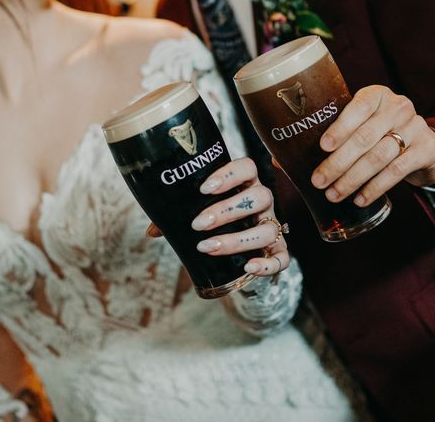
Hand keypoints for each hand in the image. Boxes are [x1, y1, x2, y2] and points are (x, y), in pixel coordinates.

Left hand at [146, 157, 289, 276]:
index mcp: (245, 184)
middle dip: (227, 211)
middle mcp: (263, 201)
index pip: (247, 167)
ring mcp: (272, 225)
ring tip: (208, 248)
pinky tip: (248, 267)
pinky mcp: (277, 250)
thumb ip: (176, 217)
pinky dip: (268, 264)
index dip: (229, 175)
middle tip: (198, 224)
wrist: (233, 249)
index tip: (204, 188)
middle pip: (258, 197)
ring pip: (267, 229)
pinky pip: (282, 258)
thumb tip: (152, 231)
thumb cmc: (213, 221)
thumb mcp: (195, 212)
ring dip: (237, 239)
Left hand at [311, 85, 434, 207]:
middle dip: (338, 162)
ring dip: (353, 178)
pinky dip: (375, 187)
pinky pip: (397, 171)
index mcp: (377, 95)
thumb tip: (286, 159)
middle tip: (319, 181)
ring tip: (334, 194)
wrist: (424, 145)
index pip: (358, 108)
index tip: (323, 147)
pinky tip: (360, 199)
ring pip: (379, 156)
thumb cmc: (381, 133)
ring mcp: (415, 127)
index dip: (340, 128)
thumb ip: (337, 133)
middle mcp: (398, 107)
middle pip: (365, 137)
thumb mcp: (364, 124)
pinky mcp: (426, 150)